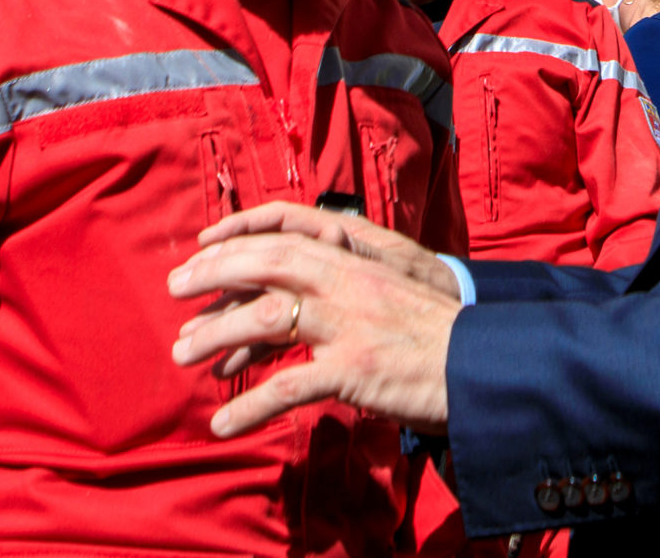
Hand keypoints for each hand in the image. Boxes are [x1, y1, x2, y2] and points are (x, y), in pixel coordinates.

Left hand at [167, 202, 461, 438]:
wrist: (486, 364)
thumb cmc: (434, 336)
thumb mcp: (386, 296)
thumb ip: (343, 290)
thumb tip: (295, 305)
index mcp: (354, 262)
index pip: (283, 238)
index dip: (237, 239)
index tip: (201, 246)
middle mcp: (347, 283)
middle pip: (266, 264)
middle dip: (214, 272)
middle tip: (173, 288)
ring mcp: (350, 324)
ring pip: (267, 319)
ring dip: (216, 336)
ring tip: (183, 355)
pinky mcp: (355, 369)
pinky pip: (289, 387)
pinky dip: (250, 405)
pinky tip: (223, 422)